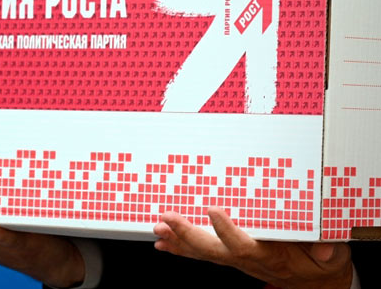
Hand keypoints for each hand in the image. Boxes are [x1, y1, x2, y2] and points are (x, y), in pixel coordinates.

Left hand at [153, 208, 352, 288]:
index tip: (213, 210)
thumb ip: (328, 251)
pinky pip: (201, 254)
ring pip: (202, 252)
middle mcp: (247, 260)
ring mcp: (235, 260)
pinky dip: (180, 248)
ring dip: (177, 240)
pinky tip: (163, 242)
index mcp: (270, 255)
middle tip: (166, 220)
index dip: (227, 230)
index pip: (244, 245)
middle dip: (186, 234)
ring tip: (158, 229)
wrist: (315, 282)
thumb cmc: (321, 264)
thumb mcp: (333, 258)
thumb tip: (324, 248)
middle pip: (212, 249)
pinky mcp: (230, 257)